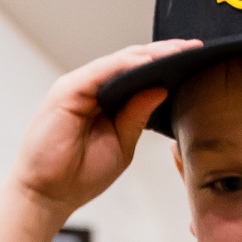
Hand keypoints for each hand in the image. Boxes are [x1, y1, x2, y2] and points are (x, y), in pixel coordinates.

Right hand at [7, 40, 197, 214]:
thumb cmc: (79, 175)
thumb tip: (162, 89)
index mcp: (104, 101)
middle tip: (194, 47)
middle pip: (131, 62)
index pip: (138, 75)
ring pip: (119, 62)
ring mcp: (78, 87)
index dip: (165, 66)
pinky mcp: (67, 91)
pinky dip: (125, 65)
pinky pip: (101, 72)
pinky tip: (148, 62)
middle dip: (163, 53)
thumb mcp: (122, 144)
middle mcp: (91, 89)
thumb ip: (138, 117)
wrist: (47, 194)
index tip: (194, 60)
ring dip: (149, 55)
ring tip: (178, 50)